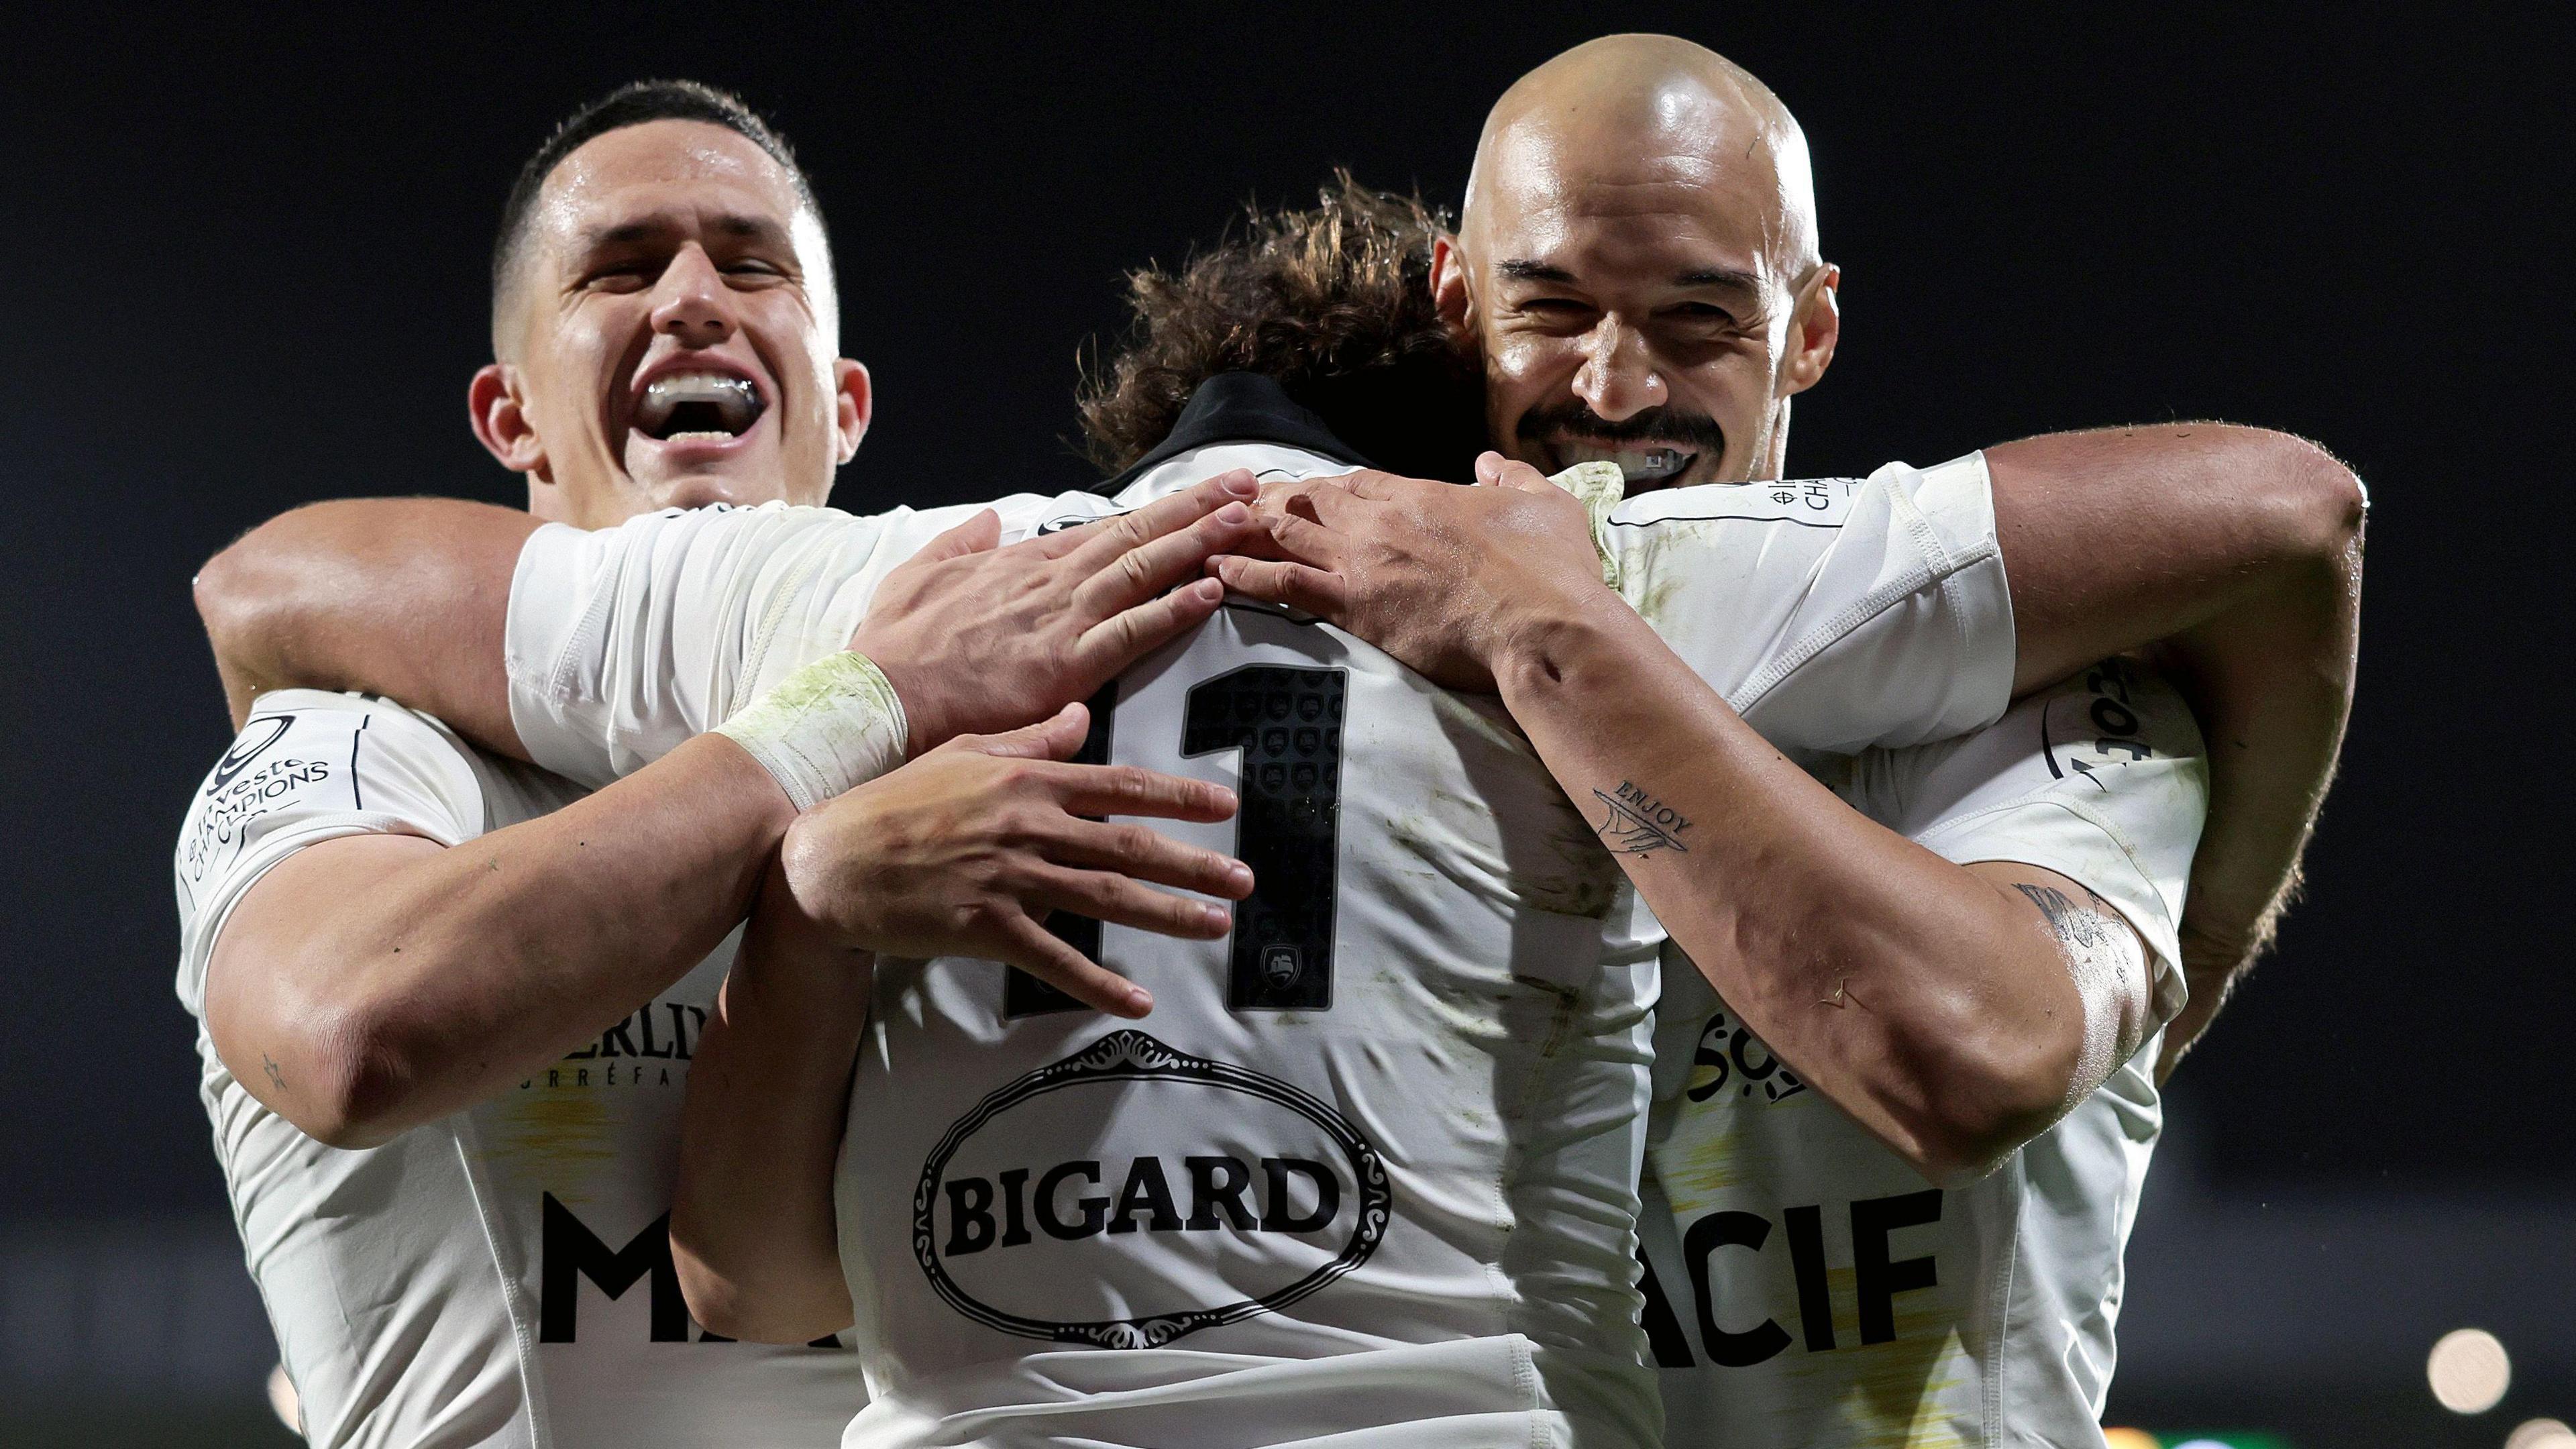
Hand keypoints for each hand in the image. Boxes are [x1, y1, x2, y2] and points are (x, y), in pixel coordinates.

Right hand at [774, 704, 1251, 1016]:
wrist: (829, 860)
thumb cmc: (895, 803)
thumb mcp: (965, 753)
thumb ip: (1032, 739)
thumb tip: (1082, 718)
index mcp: (1026, 780)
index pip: (1119, 785)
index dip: (1177, 797)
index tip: (1226, 806)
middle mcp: (1027, 824)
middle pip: (1127, 845)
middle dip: (1194, 863)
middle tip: (1245, 879)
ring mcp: (1008, 876)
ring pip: (1105, 897)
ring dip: (1168, 915)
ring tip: (1216, 925)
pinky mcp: (986, 925)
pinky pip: (1054, 959)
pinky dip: (1099, 983)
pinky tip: (1137, 1001)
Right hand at [852, 472, 1264, 752]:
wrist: (879, 695)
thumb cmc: (895, 646)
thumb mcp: (918, 574)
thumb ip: (960, 543)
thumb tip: (987, 521)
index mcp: (1025, 565)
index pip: (1107, 531)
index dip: (1159, 512)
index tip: (1201, 494)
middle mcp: (1051, 583)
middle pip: (1137, 537)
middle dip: (1197, 509)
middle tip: (1249, 485)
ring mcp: (1061, 621)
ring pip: (1143, 572)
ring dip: (1199, 543)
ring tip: (1245, 520)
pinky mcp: (1063, 665)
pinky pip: (1130, 633)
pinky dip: (1172, 610)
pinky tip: (1210, 591)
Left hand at [1209, 453, 1604, 690]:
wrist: (1542, 624)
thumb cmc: (1550, 570)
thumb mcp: (1544, 504)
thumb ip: (1512, 477)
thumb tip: (1490, 462)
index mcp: (1425, 494)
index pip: (1361, 482)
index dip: (1333, 488)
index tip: (1314, 493)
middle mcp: (1383, 521)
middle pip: (1314, 500)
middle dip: (1278, 500)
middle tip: (1244, 505)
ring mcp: (1363, 562)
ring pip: (1289, 532)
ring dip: (1250, 528)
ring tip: (1212, 529)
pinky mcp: (1353, 607)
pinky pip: (1284, 583)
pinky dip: (1247, 573)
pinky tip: (1215, 569)